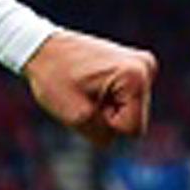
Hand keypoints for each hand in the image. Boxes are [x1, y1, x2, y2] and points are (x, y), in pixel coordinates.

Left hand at [23, 28, 156, 146]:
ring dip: (107, 108)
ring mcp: (143, 64)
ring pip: (130, 110)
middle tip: (85, 96)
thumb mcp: (76, 117)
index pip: (132, 129)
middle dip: (108, 116)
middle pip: (135, 119)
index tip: (88, 102)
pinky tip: (93, 85)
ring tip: (87, 89)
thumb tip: (119, 141)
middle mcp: (146, 67)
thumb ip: (102, 136)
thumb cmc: (54, 77)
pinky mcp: (135, 66)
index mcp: (135, 76)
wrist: (43, 47)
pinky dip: (109, 99)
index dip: (106, 125)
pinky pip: (127, 99)